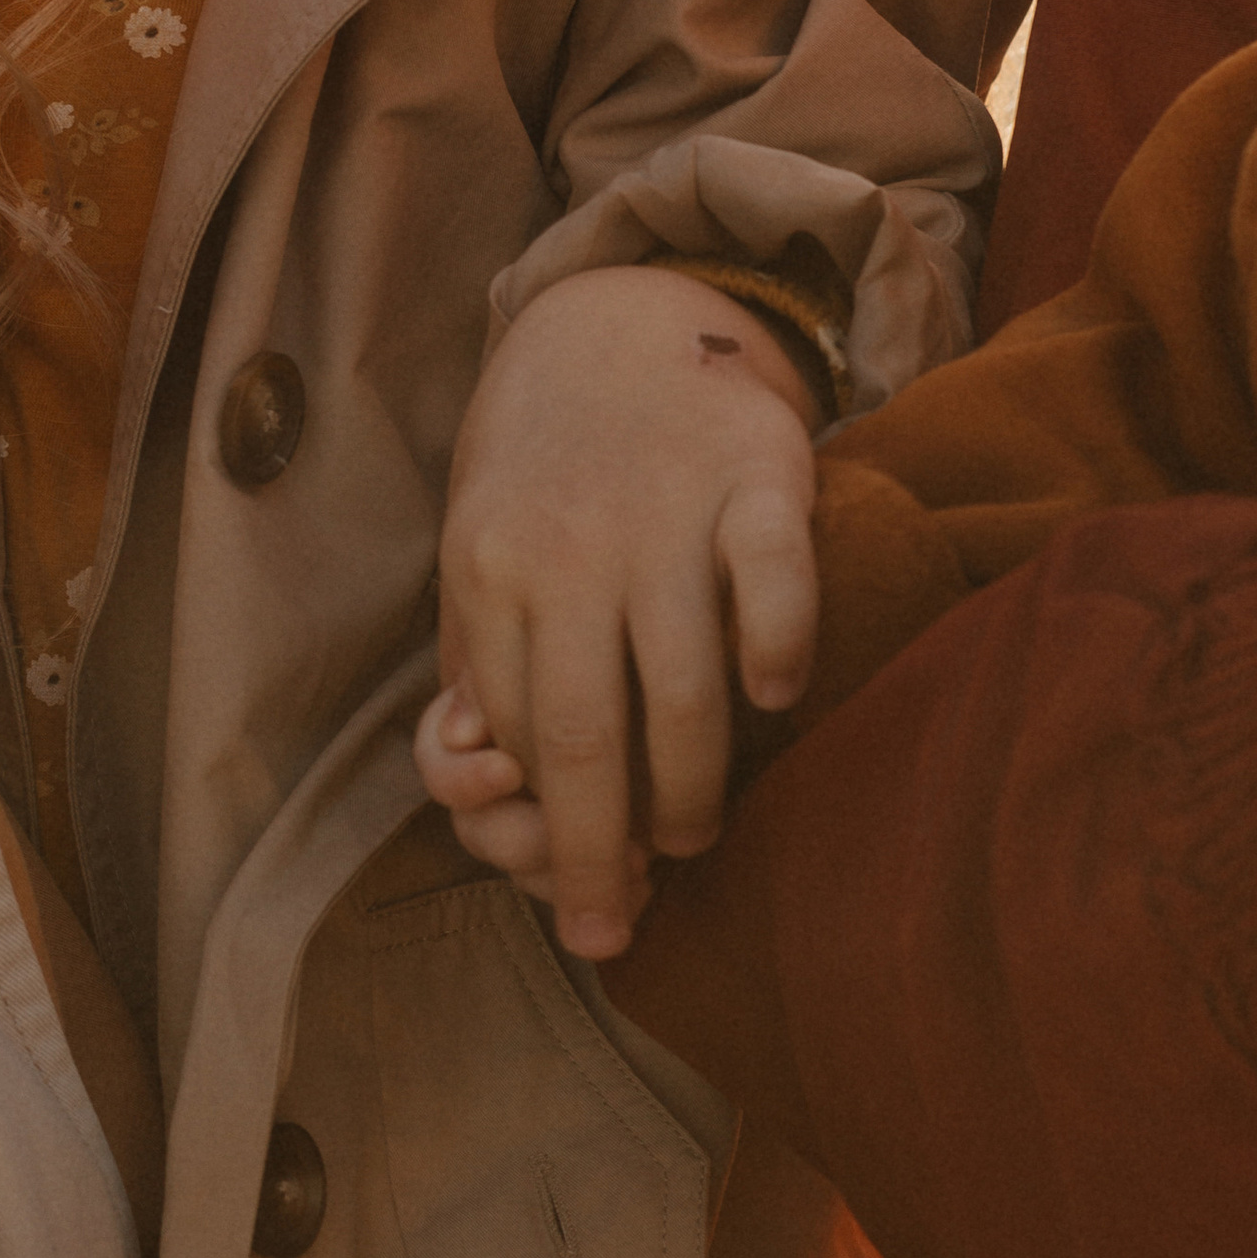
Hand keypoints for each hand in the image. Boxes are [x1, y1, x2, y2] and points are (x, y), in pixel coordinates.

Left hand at [433, 265, 819, 956]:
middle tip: (617, 929)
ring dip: (692, 788)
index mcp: (488, 569)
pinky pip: (770, 575)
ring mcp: (664, 508)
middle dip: (600, 857)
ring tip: (695, 835)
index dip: (542, 832)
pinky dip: (774, 646)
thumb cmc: (546, 484)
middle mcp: (569, 543)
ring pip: (681, 689)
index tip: (574, 897)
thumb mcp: (482, 560)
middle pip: (586, 738)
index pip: (512, 737)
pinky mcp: (755, 471)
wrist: (612, 328)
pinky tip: (775, 695)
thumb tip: (481, 782)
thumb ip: (481, 662)